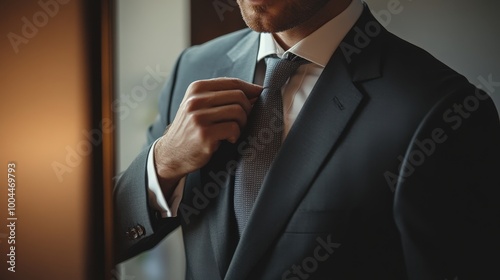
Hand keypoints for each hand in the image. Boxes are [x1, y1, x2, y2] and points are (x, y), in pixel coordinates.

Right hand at [154, 78, 261, 197]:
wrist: (172, 153)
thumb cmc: (191, 128)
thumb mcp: (199, 105)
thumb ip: (221, 96)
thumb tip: (256, 91)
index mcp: (196, 88)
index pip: (232, 82)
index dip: (250, 89)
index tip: (258, 96)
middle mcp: (196, 100)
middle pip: (238, 96)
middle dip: (247, 109)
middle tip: (242, 120)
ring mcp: (199, 117)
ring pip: (238, 112)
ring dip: (242, 123)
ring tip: (234, 130)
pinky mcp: (204, 134)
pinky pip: (233, 129)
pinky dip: (235, 135)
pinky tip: (227, 139)